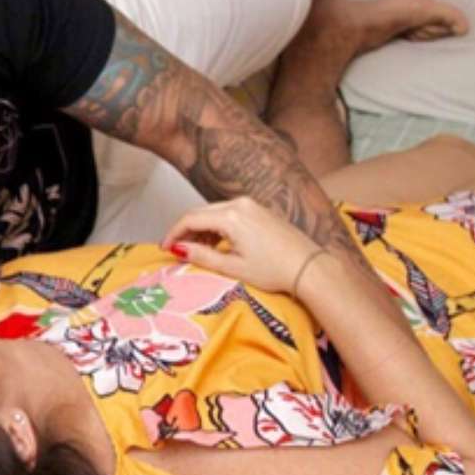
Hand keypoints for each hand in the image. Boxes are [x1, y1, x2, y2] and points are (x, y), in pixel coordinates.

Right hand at [160, 196, 320, 293]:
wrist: (309, 266)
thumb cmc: (275, 270)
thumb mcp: (233, 267)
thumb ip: (202, 256)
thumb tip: (178, 249)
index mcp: (231, 217)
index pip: (190, 218)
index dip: (173, 233)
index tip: (165, 247)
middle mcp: (240, 204)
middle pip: (200, 212)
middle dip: (185, 230)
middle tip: (177, 250)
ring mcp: (251, 204)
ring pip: (214, 212)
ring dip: (201, 228)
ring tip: (198, 250)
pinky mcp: (260, 209)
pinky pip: (229, 212)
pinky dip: (217, 225)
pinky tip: (217, 243)